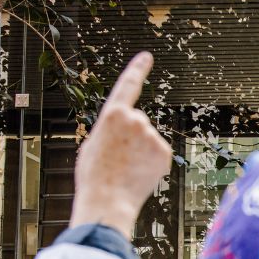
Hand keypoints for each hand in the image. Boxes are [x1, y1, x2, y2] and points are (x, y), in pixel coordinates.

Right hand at [70, 52, 172, 237]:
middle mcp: (136, 120)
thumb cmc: (95, 175)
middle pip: (138, 122)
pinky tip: (138, 173)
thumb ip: (111, 129)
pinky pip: (157, 153)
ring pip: (148, 140)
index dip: (138, 69)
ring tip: (125, 168)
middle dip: (131, 137)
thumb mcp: (93, 143)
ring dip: (140, 151)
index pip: (128, 85)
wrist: (107, 200)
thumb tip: (124, 132)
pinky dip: (151, 162)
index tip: (147, 57)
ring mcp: (152, 136)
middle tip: (117, 158)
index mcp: (112, 114)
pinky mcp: (164, 152)